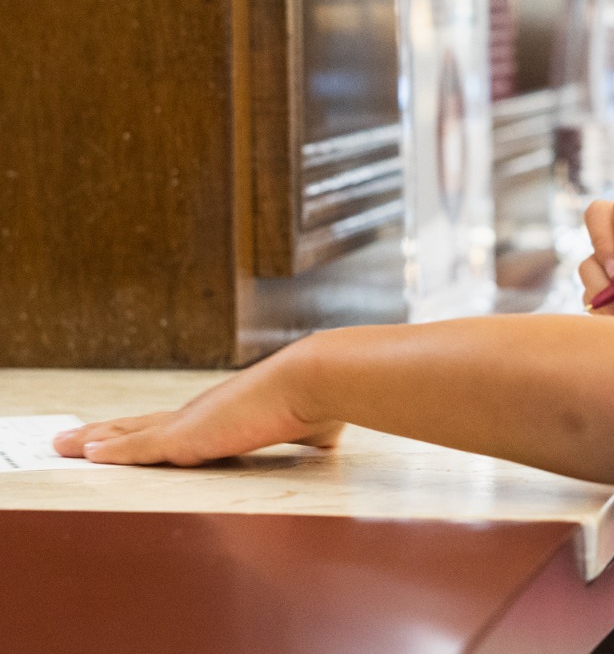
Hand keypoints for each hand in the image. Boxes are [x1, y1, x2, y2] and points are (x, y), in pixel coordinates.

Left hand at [51, 347, 342, 465]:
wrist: (315, 381)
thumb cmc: (320, 401)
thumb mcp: (313, 426)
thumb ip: (310, 434)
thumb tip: (328, 439)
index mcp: (229, 415)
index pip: (180, 425)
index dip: (152, 430)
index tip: (130, 432)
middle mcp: (204, 414)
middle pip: (143, 425)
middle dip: (110, 433)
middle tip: (77, 437)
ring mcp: (193, 424)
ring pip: (129, 435)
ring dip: (96, 440)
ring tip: (64, 444)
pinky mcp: (187, 437)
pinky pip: (139, 449)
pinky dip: (113, 452)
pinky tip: (86, 454)